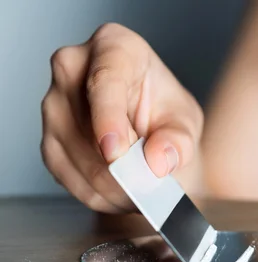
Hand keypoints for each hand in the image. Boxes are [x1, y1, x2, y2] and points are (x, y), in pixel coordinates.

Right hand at [41, 23, 202, 212]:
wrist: (152, 132)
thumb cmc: (167, 114)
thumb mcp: (186, 124)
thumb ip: (178, 141)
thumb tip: (158, 161)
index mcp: (113, 47)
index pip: (104, 81)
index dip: (108, 120)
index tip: (117, 153)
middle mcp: (73, 68)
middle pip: (84, 125)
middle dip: (119, 167)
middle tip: (150, 186)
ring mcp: (53, 105)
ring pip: (74, 157)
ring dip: (112, 186)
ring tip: (143, 191)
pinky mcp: (49, 141)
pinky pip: (69, 178)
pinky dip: (99, 195)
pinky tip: (123, 194)